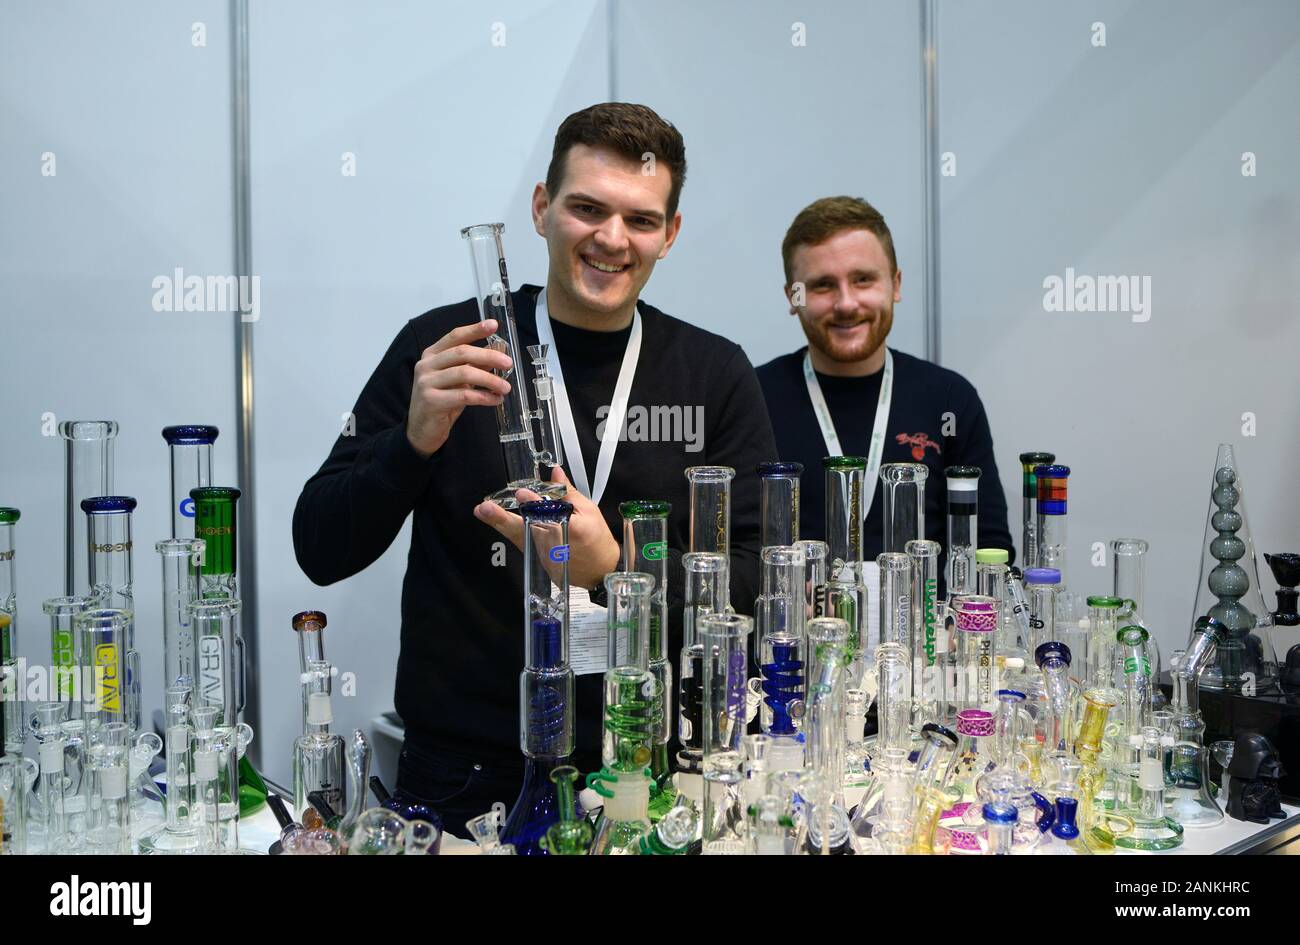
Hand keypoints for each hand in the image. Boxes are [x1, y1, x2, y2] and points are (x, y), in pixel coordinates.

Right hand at [406, 320, 512, 458]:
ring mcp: (426, 382)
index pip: (455, 336)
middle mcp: (426, 365)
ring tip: (505, 387)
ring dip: (489, 380)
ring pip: (464, 374)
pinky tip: (496, 400)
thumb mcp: (459, 380)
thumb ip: (475, 365)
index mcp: (432, 355)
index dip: (474, 329)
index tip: (493, 325)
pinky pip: (463, 396)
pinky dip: (484, 397)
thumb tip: (499, 351)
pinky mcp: (431, 401)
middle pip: (462, 353)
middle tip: (508, 364)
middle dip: (488, 356)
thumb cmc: (442, 401)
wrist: (422, 430)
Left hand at [473, 467, 620, 590]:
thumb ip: (569, 492)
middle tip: (484, 509)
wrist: (601, 570)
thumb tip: (555, 473)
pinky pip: (523, 544)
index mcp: (571, 530)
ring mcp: (544, 556)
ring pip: (519, 537)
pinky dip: (513, 532)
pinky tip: (499, 521)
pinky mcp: (538, 562)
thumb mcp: (589, 511)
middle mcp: (553, 545)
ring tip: (484, 512)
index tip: (521, 493)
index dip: (533, 503)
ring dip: (501, 524)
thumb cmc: (598, 539)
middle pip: (525, 530)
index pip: (548, 514)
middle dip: (502, 519)